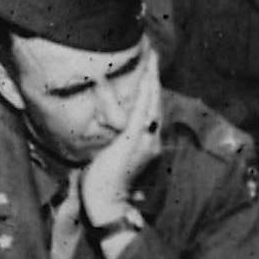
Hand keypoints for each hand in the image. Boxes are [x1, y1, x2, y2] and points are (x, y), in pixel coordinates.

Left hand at [81, 48, 163, 229]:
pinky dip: (144, 92)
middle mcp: (151, 139)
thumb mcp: (112, 156)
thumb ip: (114, 140)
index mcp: (146, 143)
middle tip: (154, 54)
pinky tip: (145, 77)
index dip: (151, 89)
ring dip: (152, 78)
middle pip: (155, 102)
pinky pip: (140, 110)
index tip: (149, 71)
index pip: (150, 111)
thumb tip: (105, 128)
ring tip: (152, 58)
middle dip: (154, 77)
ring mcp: (144, 139)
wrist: (108, 203)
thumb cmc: (104, 184)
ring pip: (151, 102)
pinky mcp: (132, 140)